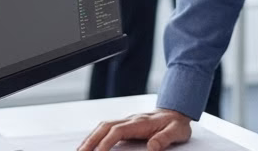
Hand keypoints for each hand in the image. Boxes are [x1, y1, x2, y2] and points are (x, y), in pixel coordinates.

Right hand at [77, 109, 191, 150]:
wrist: (177, 111)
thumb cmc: (176, 123)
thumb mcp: (177, 132)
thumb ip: (165, 139)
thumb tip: (153, 147)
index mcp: (141, 122)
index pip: (118, 130)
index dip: (107, 141)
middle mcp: (131, 120)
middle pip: (105, 126)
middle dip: (91, 139)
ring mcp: (127, 121)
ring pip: (103, 126)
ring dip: (91, 137)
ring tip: (81, 150)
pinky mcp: (126, 125)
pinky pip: (107, 128)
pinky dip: (96, 135)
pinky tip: (91, 144)